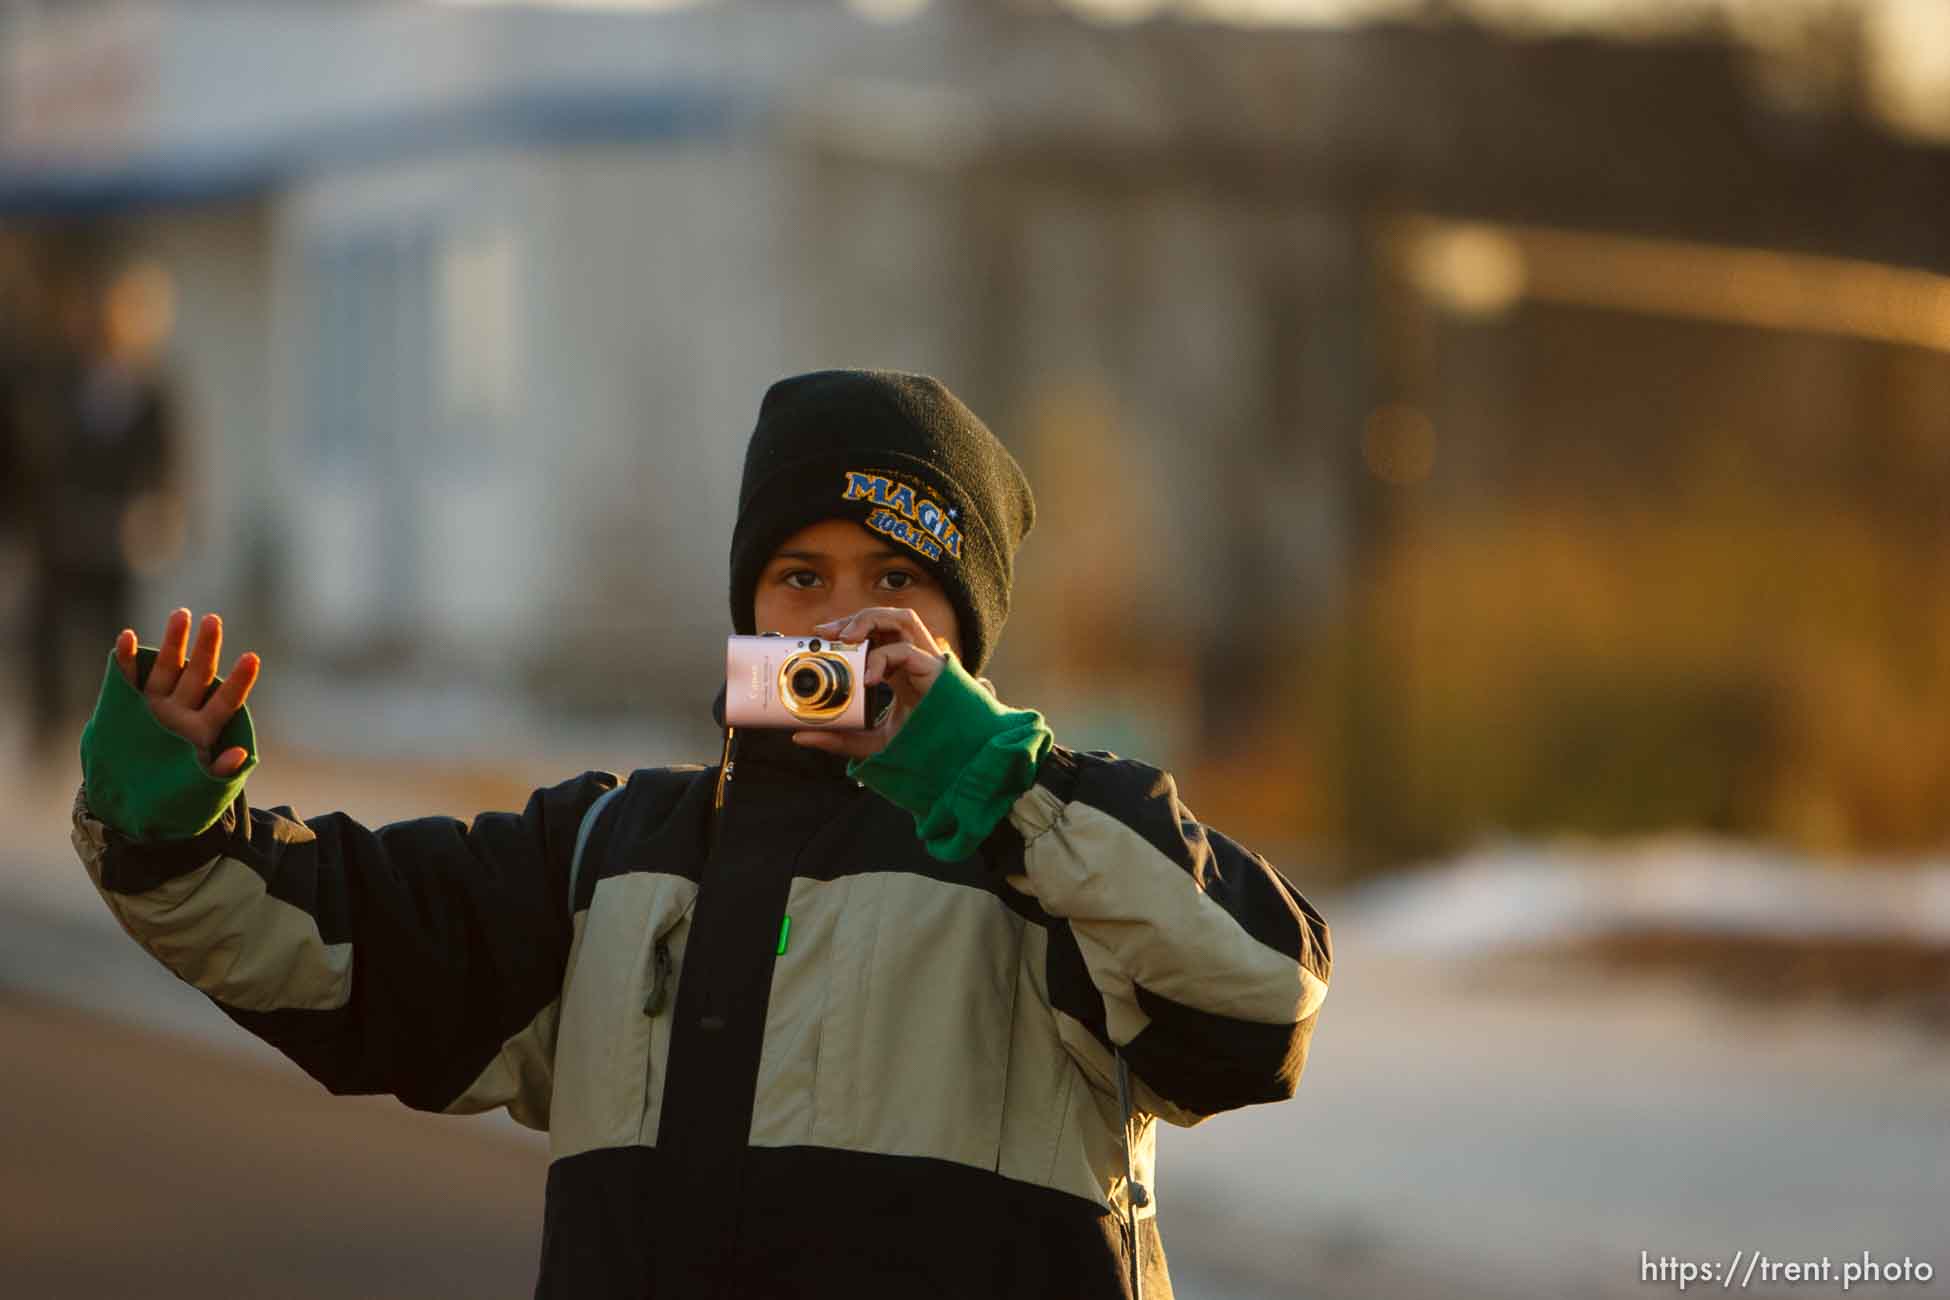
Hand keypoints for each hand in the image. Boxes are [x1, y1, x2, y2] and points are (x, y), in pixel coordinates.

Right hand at [113, 608, 260, 777]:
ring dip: (172, 643)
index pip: (226, 701)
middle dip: (205, 648)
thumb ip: (219, 771)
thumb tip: (240, 756)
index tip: (252, 657)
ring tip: (181, 615)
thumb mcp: (200, 786)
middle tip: (213, 620)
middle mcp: (181, 710)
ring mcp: (154, 705)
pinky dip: (125, 660)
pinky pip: (127, 679)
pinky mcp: (126, 705)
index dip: (239, 681)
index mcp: (203, 729)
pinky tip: (126, 637)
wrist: (129, 797)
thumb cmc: (174, 792)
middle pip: (197, 675)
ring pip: (166, 668)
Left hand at [790, 607, 950, 761]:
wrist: (951, 759)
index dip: (847, 630)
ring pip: (903, 618)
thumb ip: (839, 738)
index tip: (818, 639)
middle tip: (823, 633)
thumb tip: (801, 736)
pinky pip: (906, 650)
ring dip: (871, 620)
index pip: (874, 636)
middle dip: (854, 619)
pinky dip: (883, 658)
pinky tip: (869, 678)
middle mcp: (913, 659)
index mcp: (899, 670)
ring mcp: (926, 661)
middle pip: (886, 619)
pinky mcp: (934, 670)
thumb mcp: (871, 741)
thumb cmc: (919, 744)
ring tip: (845, 637)